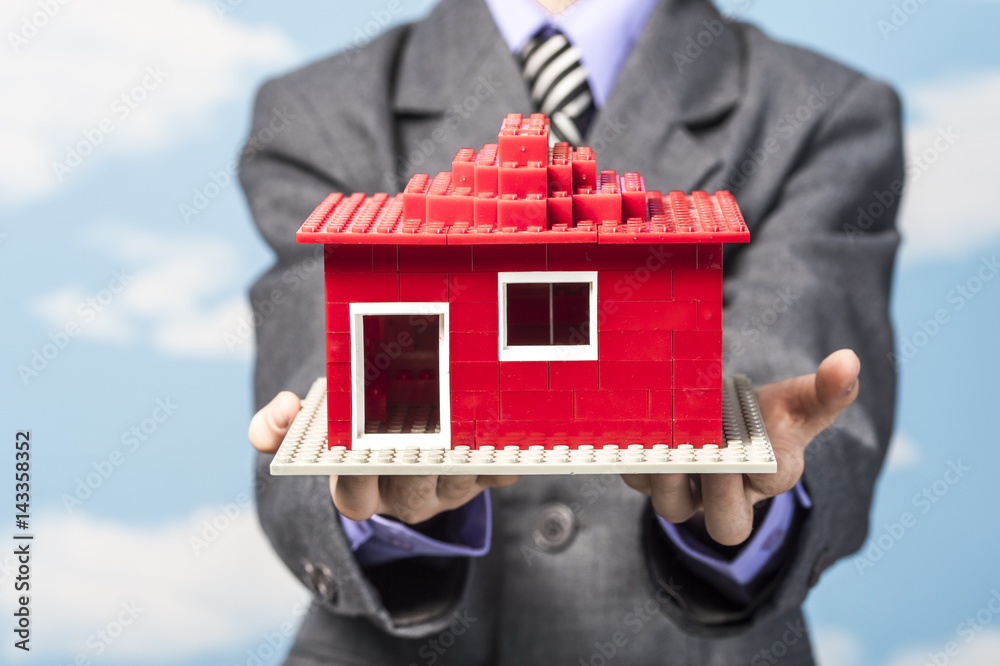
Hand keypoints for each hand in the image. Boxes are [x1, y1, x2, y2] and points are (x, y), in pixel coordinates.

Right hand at [249, 391, 518, 523]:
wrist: (404, 446)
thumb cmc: (354, 434)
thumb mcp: (311, 432)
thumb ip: (279, 427)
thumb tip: (279, 413)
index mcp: (360, 491)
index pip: (353, 497)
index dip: (356, 478)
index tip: (358, 447)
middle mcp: (407, 497)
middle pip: (412, 488)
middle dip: (416, 457)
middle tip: (422, 416)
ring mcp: (449, 490)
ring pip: (458, 479)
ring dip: (462, 449)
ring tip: (463, 407)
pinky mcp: (485, 479)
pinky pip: (499, 472)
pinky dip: (504, 450)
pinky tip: (505, 421)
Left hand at [622, 349, 860, 545]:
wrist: (717, 418)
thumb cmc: (765, 416)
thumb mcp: (799, 401)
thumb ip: (828, 389)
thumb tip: (848, 361)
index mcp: (771, 475)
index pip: (774, 483)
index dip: (767, 470)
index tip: (757, 446)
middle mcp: (728, 494)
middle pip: (728, 527)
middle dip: (720, 493)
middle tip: (713, 454)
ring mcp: (686, 489)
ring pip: (672, 509)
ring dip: (668, 478)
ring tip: (666, 442)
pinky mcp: (649, 476)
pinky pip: (636, 479)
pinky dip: (634, 456)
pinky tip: (634, 424)